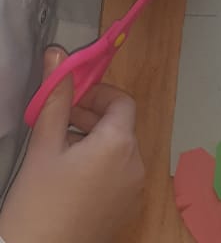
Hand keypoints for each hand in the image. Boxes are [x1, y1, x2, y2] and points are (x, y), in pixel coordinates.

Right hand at [0, 49, 143, 242]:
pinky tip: (70, 180)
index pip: (122, 101)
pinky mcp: (127, 211)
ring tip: (59, 154)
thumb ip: (56, 97)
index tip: (70, 100)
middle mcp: (136, 164)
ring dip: (94, 142)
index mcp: (120, 144)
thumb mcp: (44, 145)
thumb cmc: (39, 201)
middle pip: (120, 125)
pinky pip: (120, 175)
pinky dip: (101, 167)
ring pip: (119, 150)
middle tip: (58, 124)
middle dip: (91, 117)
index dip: (98, 94)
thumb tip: (58, 53)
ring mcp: (135, 191)